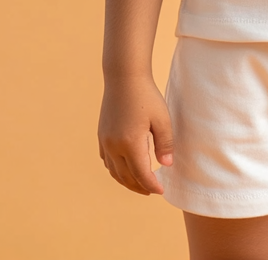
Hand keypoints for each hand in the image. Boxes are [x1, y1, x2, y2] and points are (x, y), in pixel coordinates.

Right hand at [98, 72, 173, 194]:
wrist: (124, 76)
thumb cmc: (146, 95)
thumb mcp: (162, 118)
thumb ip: (165, 143)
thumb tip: (166, 165)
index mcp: (130, 143)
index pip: (141, 174)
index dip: (152, 186)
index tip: (161, 191)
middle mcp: (114, 146)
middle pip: (126, 177)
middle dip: (139, 187)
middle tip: (152, 191)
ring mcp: (105, 141)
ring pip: (114, 171)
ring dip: (126, 181)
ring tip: (139, 184)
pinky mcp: (102, 135)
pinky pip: (107, 160)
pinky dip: (116, 170)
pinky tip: (124, 168)